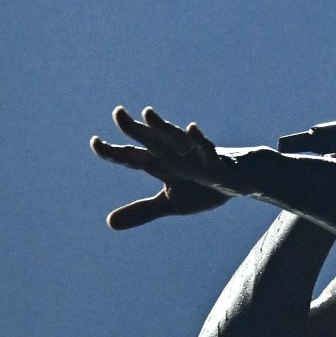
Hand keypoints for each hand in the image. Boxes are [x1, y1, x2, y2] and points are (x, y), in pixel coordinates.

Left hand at [90, 107, 246, 229]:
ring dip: (162, 126)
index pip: (131, 157)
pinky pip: (206, 149)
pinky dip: (199, 140)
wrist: (240, 181)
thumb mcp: (170, 203)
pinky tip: (192, 129)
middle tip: (118, 113)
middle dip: (134, 128)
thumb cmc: (203, 187)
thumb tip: (109, 222)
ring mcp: (194, 156)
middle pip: (150, 140)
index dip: (113, 151)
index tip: (95, 142)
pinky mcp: (216, 160)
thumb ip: (142, 211)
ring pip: (175, 138)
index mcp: (160, 164)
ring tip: (147, 114)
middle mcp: (173, 155)